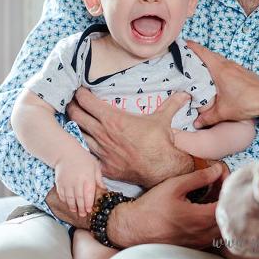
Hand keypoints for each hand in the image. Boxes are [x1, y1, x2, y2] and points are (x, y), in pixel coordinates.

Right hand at [53, 147, 105, 216]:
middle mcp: (76, 182)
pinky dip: (65, 201)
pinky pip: (62, 195)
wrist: (66, 153)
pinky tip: (68, 204)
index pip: (88, 195)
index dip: (89, 204)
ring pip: (69, 199)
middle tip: (83, 214)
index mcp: (87, 178)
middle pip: (79, 199)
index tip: (90, 210)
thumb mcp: (95, 166)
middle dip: (81, 208)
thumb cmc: (83, 159)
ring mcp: (67, 183)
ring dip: (73, 207)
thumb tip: (104, 190)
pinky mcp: (59, 184)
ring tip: (76, 211)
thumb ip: (99, 179)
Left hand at [66, 88, 193, 186]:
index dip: (80, 94)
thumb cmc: (160, 142)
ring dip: (76, 127)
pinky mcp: (103, 166)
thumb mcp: (163, 118)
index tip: (79, 90)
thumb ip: (171, 103)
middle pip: (76, 117)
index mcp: (113, 119)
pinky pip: (88, 155)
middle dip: (71, 107)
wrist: (161, 169)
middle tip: (72, 103)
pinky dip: (85, 148)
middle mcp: (102, 134)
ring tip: (75, 122)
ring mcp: (101, 151)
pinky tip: (87, 145)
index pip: (87, 102)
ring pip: (78, 135)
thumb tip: (186, 93)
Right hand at [108, 163, 225, 248]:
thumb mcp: (174, 186)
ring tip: (213, 195)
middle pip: (227, 216)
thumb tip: (216, 170)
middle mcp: (202, 234)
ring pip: (221, 226)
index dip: (229, 188)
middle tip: (220, 184)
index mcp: (199, 219)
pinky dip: (213, 220)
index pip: (227, 203)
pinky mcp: (194, 245)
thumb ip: (199, 177)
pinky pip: (212, 233)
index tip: (223, 177)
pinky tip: (205, 208)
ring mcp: (199, 242)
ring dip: (221, 209)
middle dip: (227, 197)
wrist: (133, 227)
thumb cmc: (150, 208)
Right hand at [187, 41, 258, 126]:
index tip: (183, 43)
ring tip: (202, 68)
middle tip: (188, 58)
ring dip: (211, 61)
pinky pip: (229, 66)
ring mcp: (238, 68)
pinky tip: (220, 77)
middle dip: (199, 54)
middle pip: (211, 55)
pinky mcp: (245, 73)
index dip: (192, 47)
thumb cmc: (246, 103)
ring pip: (221, 60)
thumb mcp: (223, 112)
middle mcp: (229, 65)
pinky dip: (221, 67)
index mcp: (220, 70)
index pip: (203, 53)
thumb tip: (197, 123)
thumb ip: (207, 117)